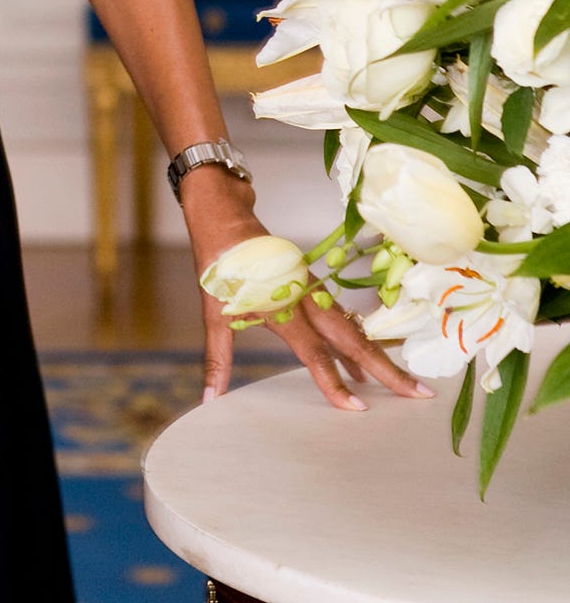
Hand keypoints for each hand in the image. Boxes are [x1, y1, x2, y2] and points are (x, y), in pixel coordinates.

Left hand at [178, 165, 432, 412]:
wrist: (225, 218)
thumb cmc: (218, 265)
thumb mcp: (212, 312)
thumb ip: (217, 359)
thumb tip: (208, 400)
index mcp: (282, 307)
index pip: (314, 353)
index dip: (335, 382)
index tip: (358, 408)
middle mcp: (305, 298)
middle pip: (351, 339)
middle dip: (386, 368)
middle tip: (418, 394)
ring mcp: (312, 290)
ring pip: (350, 327)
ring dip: (375, 355)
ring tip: (401, 385)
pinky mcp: (312, 285)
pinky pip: (340, 318)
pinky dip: (353, 341)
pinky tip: (358, 365)